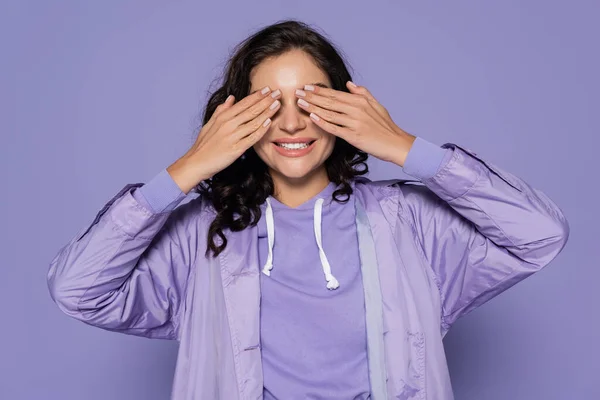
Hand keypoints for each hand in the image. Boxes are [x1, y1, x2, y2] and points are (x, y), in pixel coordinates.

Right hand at [167, 87, 281, 193]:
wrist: (196, 163)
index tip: (268, 89)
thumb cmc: (203, 144)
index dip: (257, 96)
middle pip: (251, 110)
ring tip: (277, 105)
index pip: (243, 103)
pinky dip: (261, 130)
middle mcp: (228, 125)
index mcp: (223, 117)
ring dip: (267, 113)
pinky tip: (269, 123)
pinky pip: (252, 138)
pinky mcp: (236, 149)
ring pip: (253, 122)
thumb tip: (231, 98)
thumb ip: (221, 110)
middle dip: (266, 101)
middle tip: (278, 93)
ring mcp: (232, 136)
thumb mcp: (210, 124)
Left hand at [295, 82, 415, 166]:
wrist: (396, 143)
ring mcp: (354, 123)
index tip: (306, 87)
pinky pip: (334, 128)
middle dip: (311, 97)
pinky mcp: (353, 136)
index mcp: (360, 101)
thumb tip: (349, 84)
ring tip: (299, 103)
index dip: (319, 90)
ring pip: (329, 113)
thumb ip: (362, 93)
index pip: (335, 94)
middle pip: (329, 101)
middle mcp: (356, 109)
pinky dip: (322, 122)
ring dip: (313, 108)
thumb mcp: (376, 105)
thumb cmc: (386, 126)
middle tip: (296, 92)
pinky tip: (312, 118)